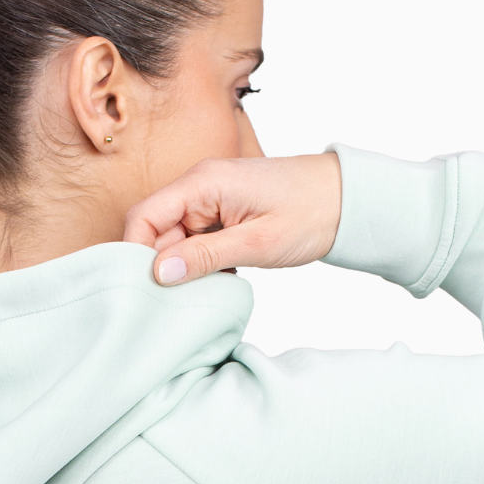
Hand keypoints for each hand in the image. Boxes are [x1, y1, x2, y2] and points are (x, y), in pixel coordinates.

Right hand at [123, 153, 341, 284]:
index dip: (135, 253)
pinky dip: (201, 262)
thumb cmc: (310, 212)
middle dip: (161, 266)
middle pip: (155, 230)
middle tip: (178, 299)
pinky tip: (223, 277)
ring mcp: (210, 200)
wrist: (348, 199)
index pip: (143, 216)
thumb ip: (204, 257)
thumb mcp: (256, 243)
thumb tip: (158, 274)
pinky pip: (195, 240)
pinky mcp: (222, 213)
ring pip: (175, 239)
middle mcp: (198, 186)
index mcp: (202, 183)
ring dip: (185, 267)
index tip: (143, 289)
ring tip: (208, 287)